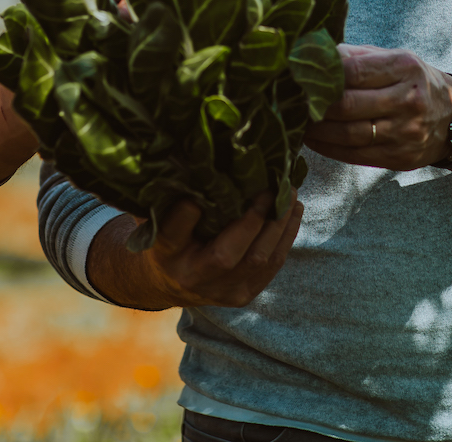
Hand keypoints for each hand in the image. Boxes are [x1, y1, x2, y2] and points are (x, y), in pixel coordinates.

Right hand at [88, 194, 302, 309]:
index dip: (184, 217)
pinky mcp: (244, 295)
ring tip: (290, 194)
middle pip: (226, 255)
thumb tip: (181, 156)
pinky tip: (294, 212)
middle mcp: (192, 277)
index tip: (197, 196)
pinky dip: (285, 237)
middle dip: (254, 219)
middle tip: (272, 186)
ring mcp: (221, 291)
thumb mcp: (157, 214)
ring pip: (258, 260)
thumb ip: (166, 194)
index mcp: (164, 254)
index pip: (172, 236)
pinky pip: (272, 267)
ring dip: (279, 224)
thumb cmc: (167, 234)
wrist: (170, 282)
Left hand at [304, 43, 451, 170]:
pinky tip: (312, 139)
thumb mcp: (393, 58)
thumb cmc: (413, 81)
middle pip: (348, 104)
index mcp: (405, 67)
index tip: (296, 74)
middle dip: (313, 104)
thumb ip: (355, 56)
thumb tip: (312, 52)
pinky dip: (327, 148)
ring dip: (316, 130)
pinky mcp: (399, 157)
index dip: (321, 74)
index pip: (353, 70)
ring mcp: (406, 132)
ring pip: (348, 133)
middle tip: (288, 101)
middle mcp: (408, 100)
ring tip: (295, 122)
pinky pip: (354, 154)